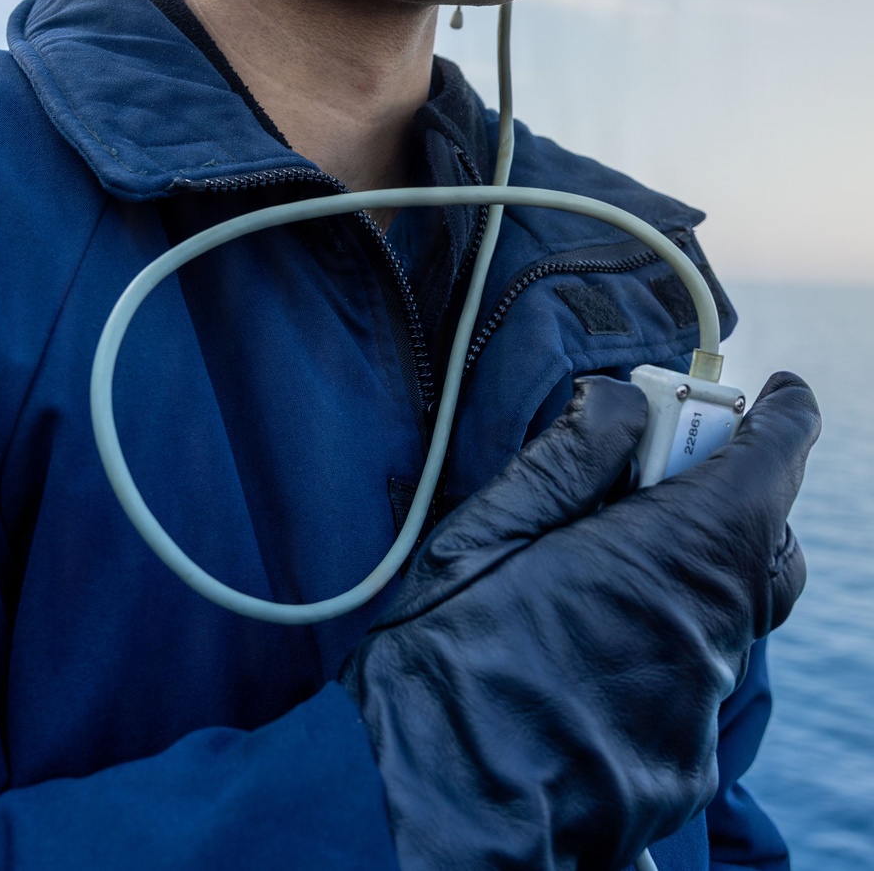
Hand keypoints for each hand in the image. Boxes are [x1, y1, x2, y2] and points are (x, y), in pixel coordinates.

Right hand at [342, 372, 819, 870]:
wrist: (425, 814)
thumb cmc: (443, 664)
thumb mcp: (485, 533)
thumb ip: (569, 458)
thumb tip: (621, 407)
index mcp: (671, 560)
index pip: (770, 467)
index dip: (784, 418)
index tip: (784, 393)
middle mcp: (708, 639)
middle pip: (762, 549)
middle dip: (734, 501)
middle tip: (660, 483)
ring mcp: (698, 716)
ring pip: (721, 620)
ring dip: (681, 578)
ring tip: (586, 578)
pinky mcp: (677, 771)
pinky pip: (688, 686)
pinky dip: (655, 649)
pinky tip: (577, 656)